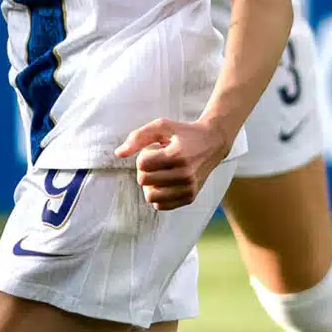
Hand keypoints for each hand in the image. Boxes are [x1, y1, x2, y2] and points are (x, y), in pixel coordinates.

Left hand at [116, 116, 232, 210]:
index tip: (156, 149)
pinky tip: (166, 182)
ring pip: (151, 197)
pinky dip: (158, 195)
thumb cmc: (184, 132)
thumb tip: (118, 154)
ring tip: (162, 172)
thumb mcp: (162, 126)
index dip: (144, 156)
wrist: (213, 142)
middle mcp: (185, 174)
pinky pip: (161, 206)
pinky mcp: (190, 198)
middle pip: (144, 181)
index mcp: (178, 155)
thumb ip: (138, 137)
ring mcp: (189, 188)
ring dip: (151, 184)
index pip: (142, 165)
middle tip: (159, 160)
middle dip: (146, 170)